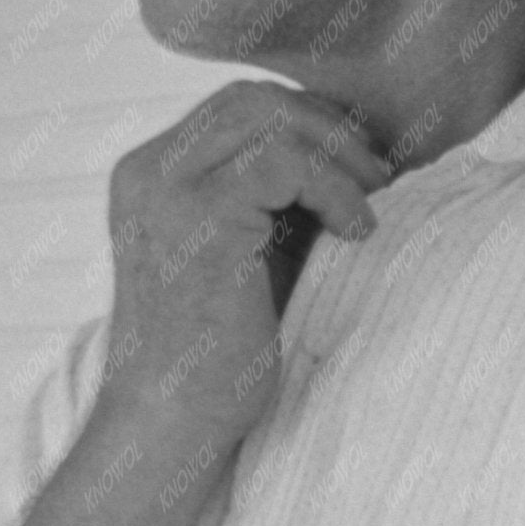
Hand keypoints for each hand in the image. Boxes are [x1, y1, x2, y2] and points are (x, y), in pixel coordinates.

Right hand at [99, 80, 387, 452]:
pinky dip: (335, 189)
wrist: (173, 427)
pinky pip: (286, 162)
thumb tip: (355, 154)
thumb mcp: (248, 255)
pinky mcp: (199, 216)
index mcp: (149, 177)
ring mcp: (166, 189)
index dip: (306, 125)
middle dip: (325, 128)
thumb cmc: (218, 358)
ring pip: (268, 116)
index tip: (357, 167)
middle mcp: (146, 172)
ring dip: (336, 153)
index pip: (236, 109)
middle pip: (250, 98)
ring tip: (372, 202)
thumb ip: (276, 201)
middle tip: (378, 176)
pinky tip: (357, 232)